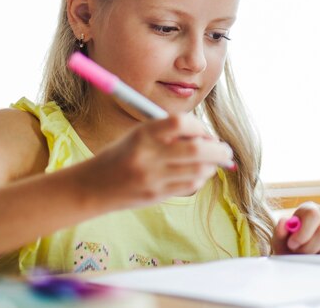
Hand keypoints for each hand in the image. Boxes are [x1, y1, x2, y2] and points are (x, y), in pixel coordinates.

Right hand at [76, 113, 233, 211]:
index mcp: (143, 134)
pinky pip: (189, 186)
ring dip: (211, 166)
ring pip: (198, 171)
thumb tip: (206, 136)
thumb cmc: (120, 154)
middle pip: (196, 150)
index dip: (199, 126)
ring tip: (211, 162)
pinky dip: (200, 179)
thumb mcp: (139, 134)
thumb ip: (169, 132)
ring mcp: (153, 178)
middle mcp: (149, 155)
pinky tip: (197, 174)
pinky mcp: (157, 196)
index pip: (181, 122)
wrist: (94, 186)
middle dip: (218, 150)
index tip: (204, 132)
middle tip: (225, 150)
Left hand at [271, 202, 319, 254]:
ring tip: (313, 255)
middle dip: (311, 247)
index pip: (313, 214)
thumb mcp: (282, 240)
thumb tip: (284, 222)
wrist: (304, 255)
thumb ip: (280, 231)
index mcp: (310, 208)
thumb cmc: (292, 245)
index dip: (304, 232)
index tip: (293, 244)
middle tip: (302, 254)